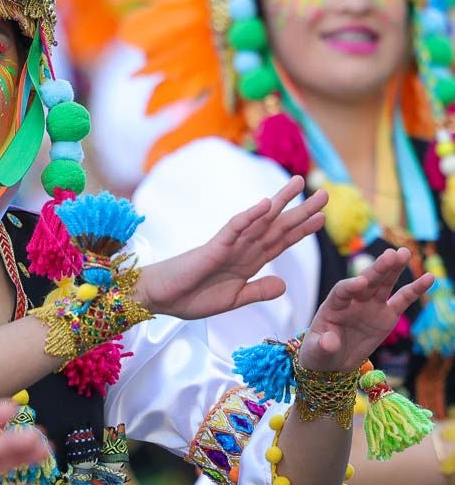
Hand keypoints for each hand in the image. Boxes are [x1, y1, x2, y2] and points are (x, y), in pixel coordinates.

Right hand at [138, 177, 326, 319]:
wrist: (160, 299)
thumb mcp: (233, 300)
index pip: (280, 242)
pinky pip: (234, 229)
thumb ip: (258, 291)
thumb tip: (284, 285)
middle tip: (324, 194)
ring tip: (300, 184)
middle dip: (300, 210)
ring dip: (280, 203)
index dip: (301, 230)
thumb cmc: (191, 297)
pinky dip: (250, 217)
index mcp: (248, 262)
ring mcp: (229, 246)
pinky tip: (265, 205)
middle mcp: (242, 249)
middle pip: (276, 226)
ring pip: (259, 221)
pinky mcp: (213, 248)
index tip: (321, 218)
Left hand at [299, 247, 433, 371]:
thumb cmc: (320, 351)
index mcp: (333, 305)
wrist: (334, 360)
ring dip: (394, 269)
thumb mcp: (316, 351)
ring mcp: (372, 305)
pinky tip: (429, 278)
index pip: (342, 291)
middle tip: (390, 254)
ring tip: (404, 253)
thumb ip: (322, 345)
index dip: (350, 286)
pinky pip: (402, 300)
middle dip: (378, 269)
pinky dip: (415, 289)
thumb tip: (331, 343)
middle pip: (366, 281)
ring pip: (384, 284)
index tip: (360, 282)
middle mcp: (354, 299)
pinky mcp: (387, 314)